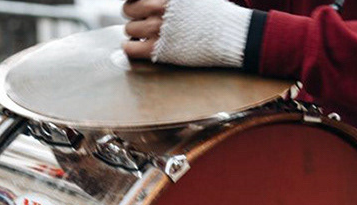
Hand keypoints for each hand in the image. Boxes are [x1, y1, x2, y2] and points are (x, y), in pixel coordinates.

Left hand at [122, 0, 250, 67]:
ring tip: (147, 36)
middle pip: (128, 9)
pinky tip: (139, 47)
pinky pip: (130, 47)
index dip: (136, 1)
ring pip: (129, 29)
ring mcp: (157, 28)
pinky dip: (131, 47)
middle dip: (135, 15)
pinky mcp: (158, 49)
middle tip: (144, 21)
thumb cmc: (216, 14)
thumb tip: (162, 1)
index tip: (140, 5)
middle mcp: (158, 7)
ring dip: (136, 32)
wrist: (228, 35)